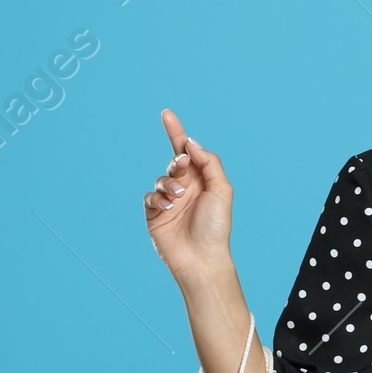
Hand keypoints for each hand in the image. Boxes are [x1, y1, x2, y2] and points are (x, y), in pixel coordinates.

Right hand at [143, 108, 234, 286]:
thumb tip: (190, 144)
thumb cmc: (216, 226)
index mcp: (202, 181)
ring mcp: (169, 202)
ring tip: (177, 198)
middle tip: (181, 167)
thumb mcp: (221, 189)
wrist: (202, 258)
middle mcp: (185, 188)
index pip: (187, 151)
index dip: (176, 132)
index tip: (166, 114)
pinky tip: (167, 208)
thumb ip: (208, 162)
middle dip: (176, 163)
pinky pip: (149, 197)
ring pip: (160, 178)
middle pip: (173, 162)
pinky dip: (157, 199)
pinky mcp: (155, 215)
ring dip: (168, 184)